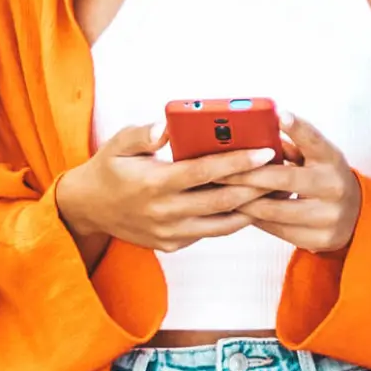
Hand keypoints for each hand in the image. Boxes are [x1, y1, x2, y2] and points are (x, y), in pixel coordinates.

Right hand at [57, 120, 275, 261]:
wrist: (87, 208)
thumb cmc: (109, 169)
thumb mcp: (119, 143)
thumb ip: (144, 134)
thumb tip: (168, 126)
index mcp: (154, 183)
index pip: (205, 172)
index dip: (238, 161)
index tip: (265, 151)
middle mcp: (164, 212)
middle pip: (222, 200)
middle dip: (256, 185)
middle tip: (282, 172)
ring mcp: (169, 233)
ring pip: (223, 224)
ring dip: (251, 208)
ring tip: (274, 192)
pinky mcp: (172, 245)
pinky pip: (209, 233)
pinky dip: (231, 220)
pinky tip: (247, 205)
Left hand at [223, 113, 361, 253]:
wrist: (355, 216)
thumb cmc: (322, 178)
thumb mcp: (315, 158)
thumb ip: (291, 147)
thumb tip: (253, 137)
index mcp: (332, 160)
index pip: (314, 141)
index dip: (298, 127)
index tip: (280, 115)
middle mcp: (334, 187)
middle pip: (282, 179)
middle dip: (244, 174)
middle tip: (217, 170)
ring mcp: (328, 216)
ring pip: (272, 209)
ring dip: (242, 200)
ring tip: (220, 192)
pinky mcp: (318, 239)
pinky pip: (274, 228)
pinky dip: (252, 217)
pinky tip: (236, 209)